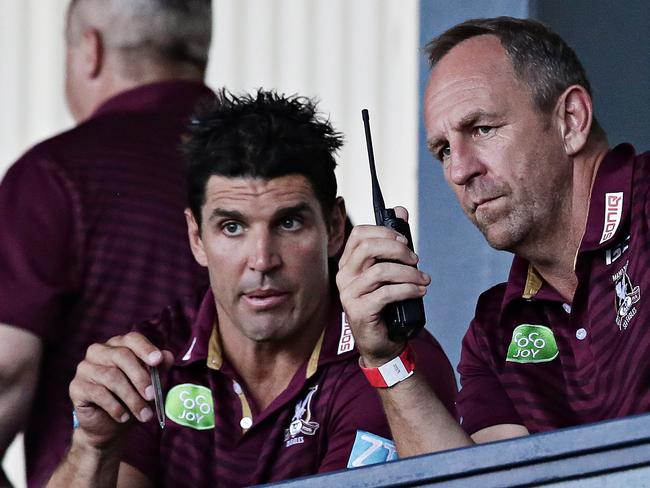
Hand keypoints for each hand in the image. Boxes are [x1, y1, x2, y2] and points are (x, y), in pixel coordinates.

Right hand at [69, 332, 172, 449]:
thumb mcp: (150, 384)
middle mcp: (99, 351)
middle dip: (141, 377)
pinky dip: (115, 407)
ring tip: (144, 415)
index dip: (146, 348)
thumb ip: (158, 369)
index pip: (132, 339)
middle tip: (153, 396)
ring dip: (132, 398)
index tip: (158, 360)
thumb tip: (168, 356)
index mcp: (119, 345)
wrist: (110, 426)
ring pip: (112, 377)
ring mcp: (85, 368)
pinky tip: (124, 417)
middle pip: (122, 356)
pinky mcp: (76, 386)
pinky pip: (98, 394)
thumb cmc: (132, 399)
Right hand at [336, 207, 429, 365]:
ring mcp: (349, 294)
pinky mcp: (359, 310)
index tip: (404, 240)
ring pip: (380, 271)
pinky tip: (420, 292)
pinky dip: (408, 290)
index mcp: (348, 263)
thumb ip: (393, 243)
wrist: (381, 341)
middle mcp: (344, 276)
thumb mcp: (390, 271)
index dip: (383, 232)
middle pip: (367, 248)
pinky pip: (386, 293)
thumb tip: (401, 210)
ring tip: (423, 280)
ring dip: (408, 273)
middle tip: (415, 259)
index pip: (359, 235)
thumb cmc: (385, 304)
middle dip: (397, 249)